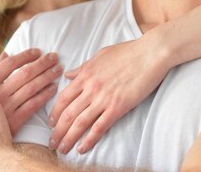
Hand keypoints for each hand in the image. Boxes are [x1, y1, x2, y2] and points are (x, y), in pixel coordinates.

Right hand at [0, 49, 61, 134]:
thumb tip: (6, 54)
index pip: (10, 64)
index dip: (26, 55)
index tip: (38, 51)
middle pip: (24, 74)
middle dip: (42, 63)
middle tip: (55, 57)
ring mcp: (6, 108)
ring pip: (31, 88)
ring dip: (47, 77)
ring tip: (58, 70)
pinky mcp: (14, 122)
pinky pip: (33, 105)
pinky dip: (44, 95)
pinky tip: (53, 88)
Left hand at [48, 37, 170, 153]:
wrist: (150, 54)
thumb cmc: (128, 52)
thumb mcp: (101, 55)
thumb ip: (83, 67)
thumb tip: (68, 74)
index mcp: (85, 74)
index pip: (63, 98)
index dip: (54, 113)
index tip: (51, 123)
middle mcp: (91, 88)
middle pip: (67, 113)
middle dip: (57, 131)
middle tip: (52, 142)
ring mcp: (103, 98)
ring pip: (79, 123)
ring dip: (68, 138)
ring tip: (62, 149)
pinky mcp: (118, 107)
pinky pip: (99, 127)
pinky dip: (89, 140)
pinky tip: (82, 148)